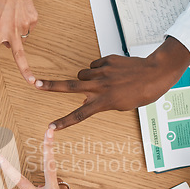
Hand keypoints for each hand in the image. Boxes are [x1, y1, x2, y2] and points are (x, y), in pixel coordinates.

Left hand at [0, 0, 37, 83]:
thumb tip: (9, 44)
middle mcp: (12, 30)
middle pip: (19, 55)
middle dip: (26, 71)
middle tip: (32, 82)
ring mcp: (24, 26)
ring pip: (21, 36)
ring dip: (16, 31)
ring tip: (13, 16)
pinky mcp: (33, 20)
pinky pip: (28, 27)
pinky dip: (24, 23)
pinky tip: (21, 13)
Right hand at [35, 36, 189, 129]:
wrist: (156, 73)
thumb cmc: (140, 93)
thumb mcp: (119, 105)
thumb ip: (100, 101)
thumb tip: (84, 94)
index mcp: (104, 102)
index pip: (79, 115)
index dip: (63, 122)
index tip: (50, 128)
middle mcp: (100, 87)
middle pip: (69, 87)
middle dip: (50, 86)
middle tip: (34, 83)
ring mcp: (102, 72)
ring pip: (82, 75)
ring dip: (86, 79)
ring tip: (103, 81)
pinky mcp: (106, 60)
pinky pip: (94, 65)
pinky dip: (98, 69)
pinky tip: (111, 72)